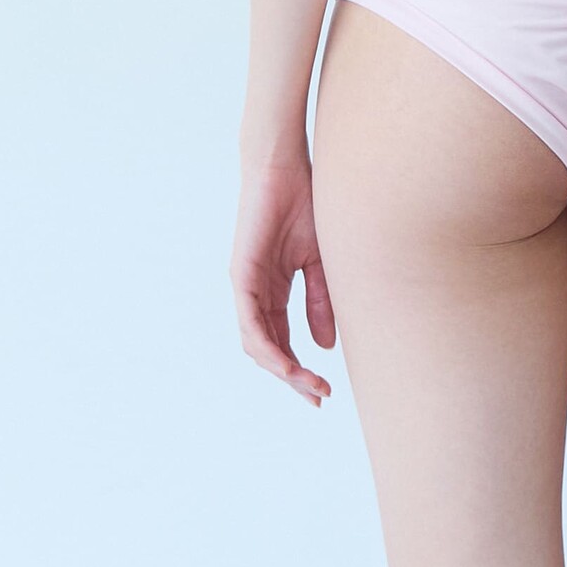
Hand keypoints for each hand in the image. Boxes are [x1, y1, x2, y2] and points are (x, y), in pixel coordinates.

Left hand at [231, 149, 336, 406]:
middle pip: (269, 349)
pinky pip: (250, 322)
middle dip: (294, 378)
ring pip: (257, 343)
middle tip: (318, 397)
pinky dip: (267, 347)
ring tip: (307, 385)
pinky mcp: (241, 276)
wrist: (285, 168)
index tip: (324, 390)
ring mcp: (246, 286)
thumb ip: (320, 302)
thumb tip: (324, 346)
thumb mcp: (320, 263)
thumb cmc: (305, 206)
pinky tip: (286, 364)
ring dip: (282, 369)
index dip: (301, 369)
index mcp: (274, 291)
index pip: (283, 341)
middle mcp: (256, 294)